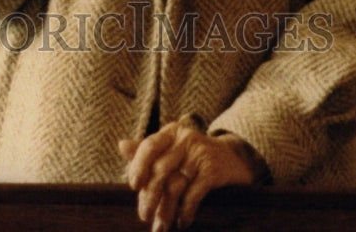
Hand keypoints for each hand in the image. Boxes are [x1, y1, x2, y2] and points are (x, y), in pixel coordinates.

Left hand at [119, 118, 261, 230]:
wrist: (233, 158)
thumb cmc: (194, 155)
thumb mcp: (172, 148)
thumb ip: (147, 150)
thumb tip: (121, 145)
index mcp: (171, 132)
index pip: (149, 146)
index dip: (138, 166)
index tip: (133, 186)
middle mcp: (185, 139)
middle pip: (160, 169)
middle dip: (150, 196)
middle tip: (144, 216)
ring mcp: (200, 154)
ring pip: (175, 185)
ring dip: (166, 210)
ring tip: (161, 226)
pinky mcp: (214, 170)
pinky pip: (194, 194)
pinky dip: (186, 211)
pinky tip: (182, 222)